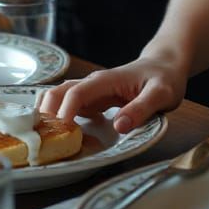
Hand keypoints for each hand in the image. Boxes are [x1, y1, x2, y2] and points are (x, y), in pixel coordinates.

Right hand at [38, 57, 186, 133]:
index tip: (61, 132)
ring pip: (58, 99)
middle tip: (44, 140)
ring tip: (48, 141)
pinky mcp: (91, 101)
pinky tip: (64, 139)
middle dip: (46, 114)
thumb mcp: (160, 94)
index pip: (76, 92)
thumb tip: (119, 125)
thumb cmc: (164, 78)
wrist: (164, 67)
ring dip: (49, 117)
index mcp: (106, 81)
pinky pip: (68, 109)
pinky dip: (59, 121)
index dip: (65, 112)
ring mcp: (90, 92)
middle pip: (57, 93)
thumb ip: (141, 108)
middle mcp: (92, 85)